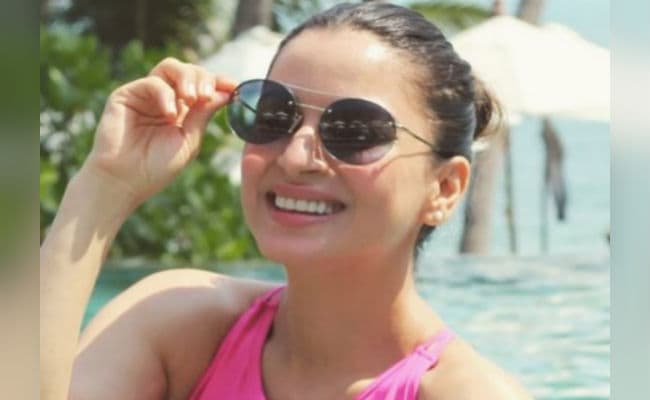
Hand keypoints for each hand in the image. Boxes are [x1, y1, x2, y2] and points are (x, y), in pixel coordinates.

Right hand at [83, 57, 236, 206]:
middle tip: (206, 96)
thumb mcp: (189, 140)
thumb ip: (204, 114)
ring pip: (171, 67)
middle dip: (204, 79)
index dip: (219, 81)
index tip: (233, 86)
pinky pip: (151, 82)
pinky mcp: (126, 95)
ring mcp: (146, 95)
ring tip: (193, 99)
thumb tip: (227, 92)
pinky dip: (165, 94)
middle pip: (190, 71)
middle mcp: (166, 98)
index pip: (203, 85)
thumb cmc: (156, 167)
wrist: (124, 181)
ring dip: (187, 78)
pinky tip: (169, 114)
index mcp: (183, 110)